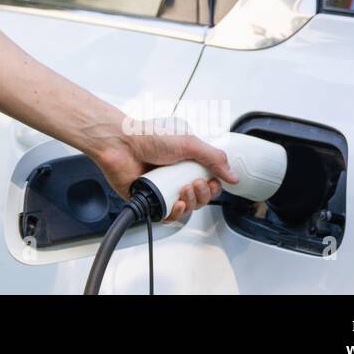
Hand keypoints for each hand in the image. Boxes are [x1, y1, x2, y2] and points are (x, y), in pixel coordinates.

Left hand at [92, 117, 240, 222]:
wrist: (121, 144)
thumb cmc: (147, 136)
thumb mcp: (188, 142)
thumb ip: (213, 158)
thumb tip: (233, 175)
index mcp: (186, 162)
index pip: (208, 181)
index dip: (214, 186)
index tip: (212, 182)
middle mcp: (175, 176)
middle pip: (200, 197)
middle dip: (203, 194)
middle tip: (195, 183)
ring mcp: (163, 189)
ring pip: (187, 208)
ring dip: (192, 202)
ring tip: (184, 190)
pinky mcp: (150, 200)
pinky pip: (168, 216)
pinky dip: (176, 213)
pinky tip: (177, 204)